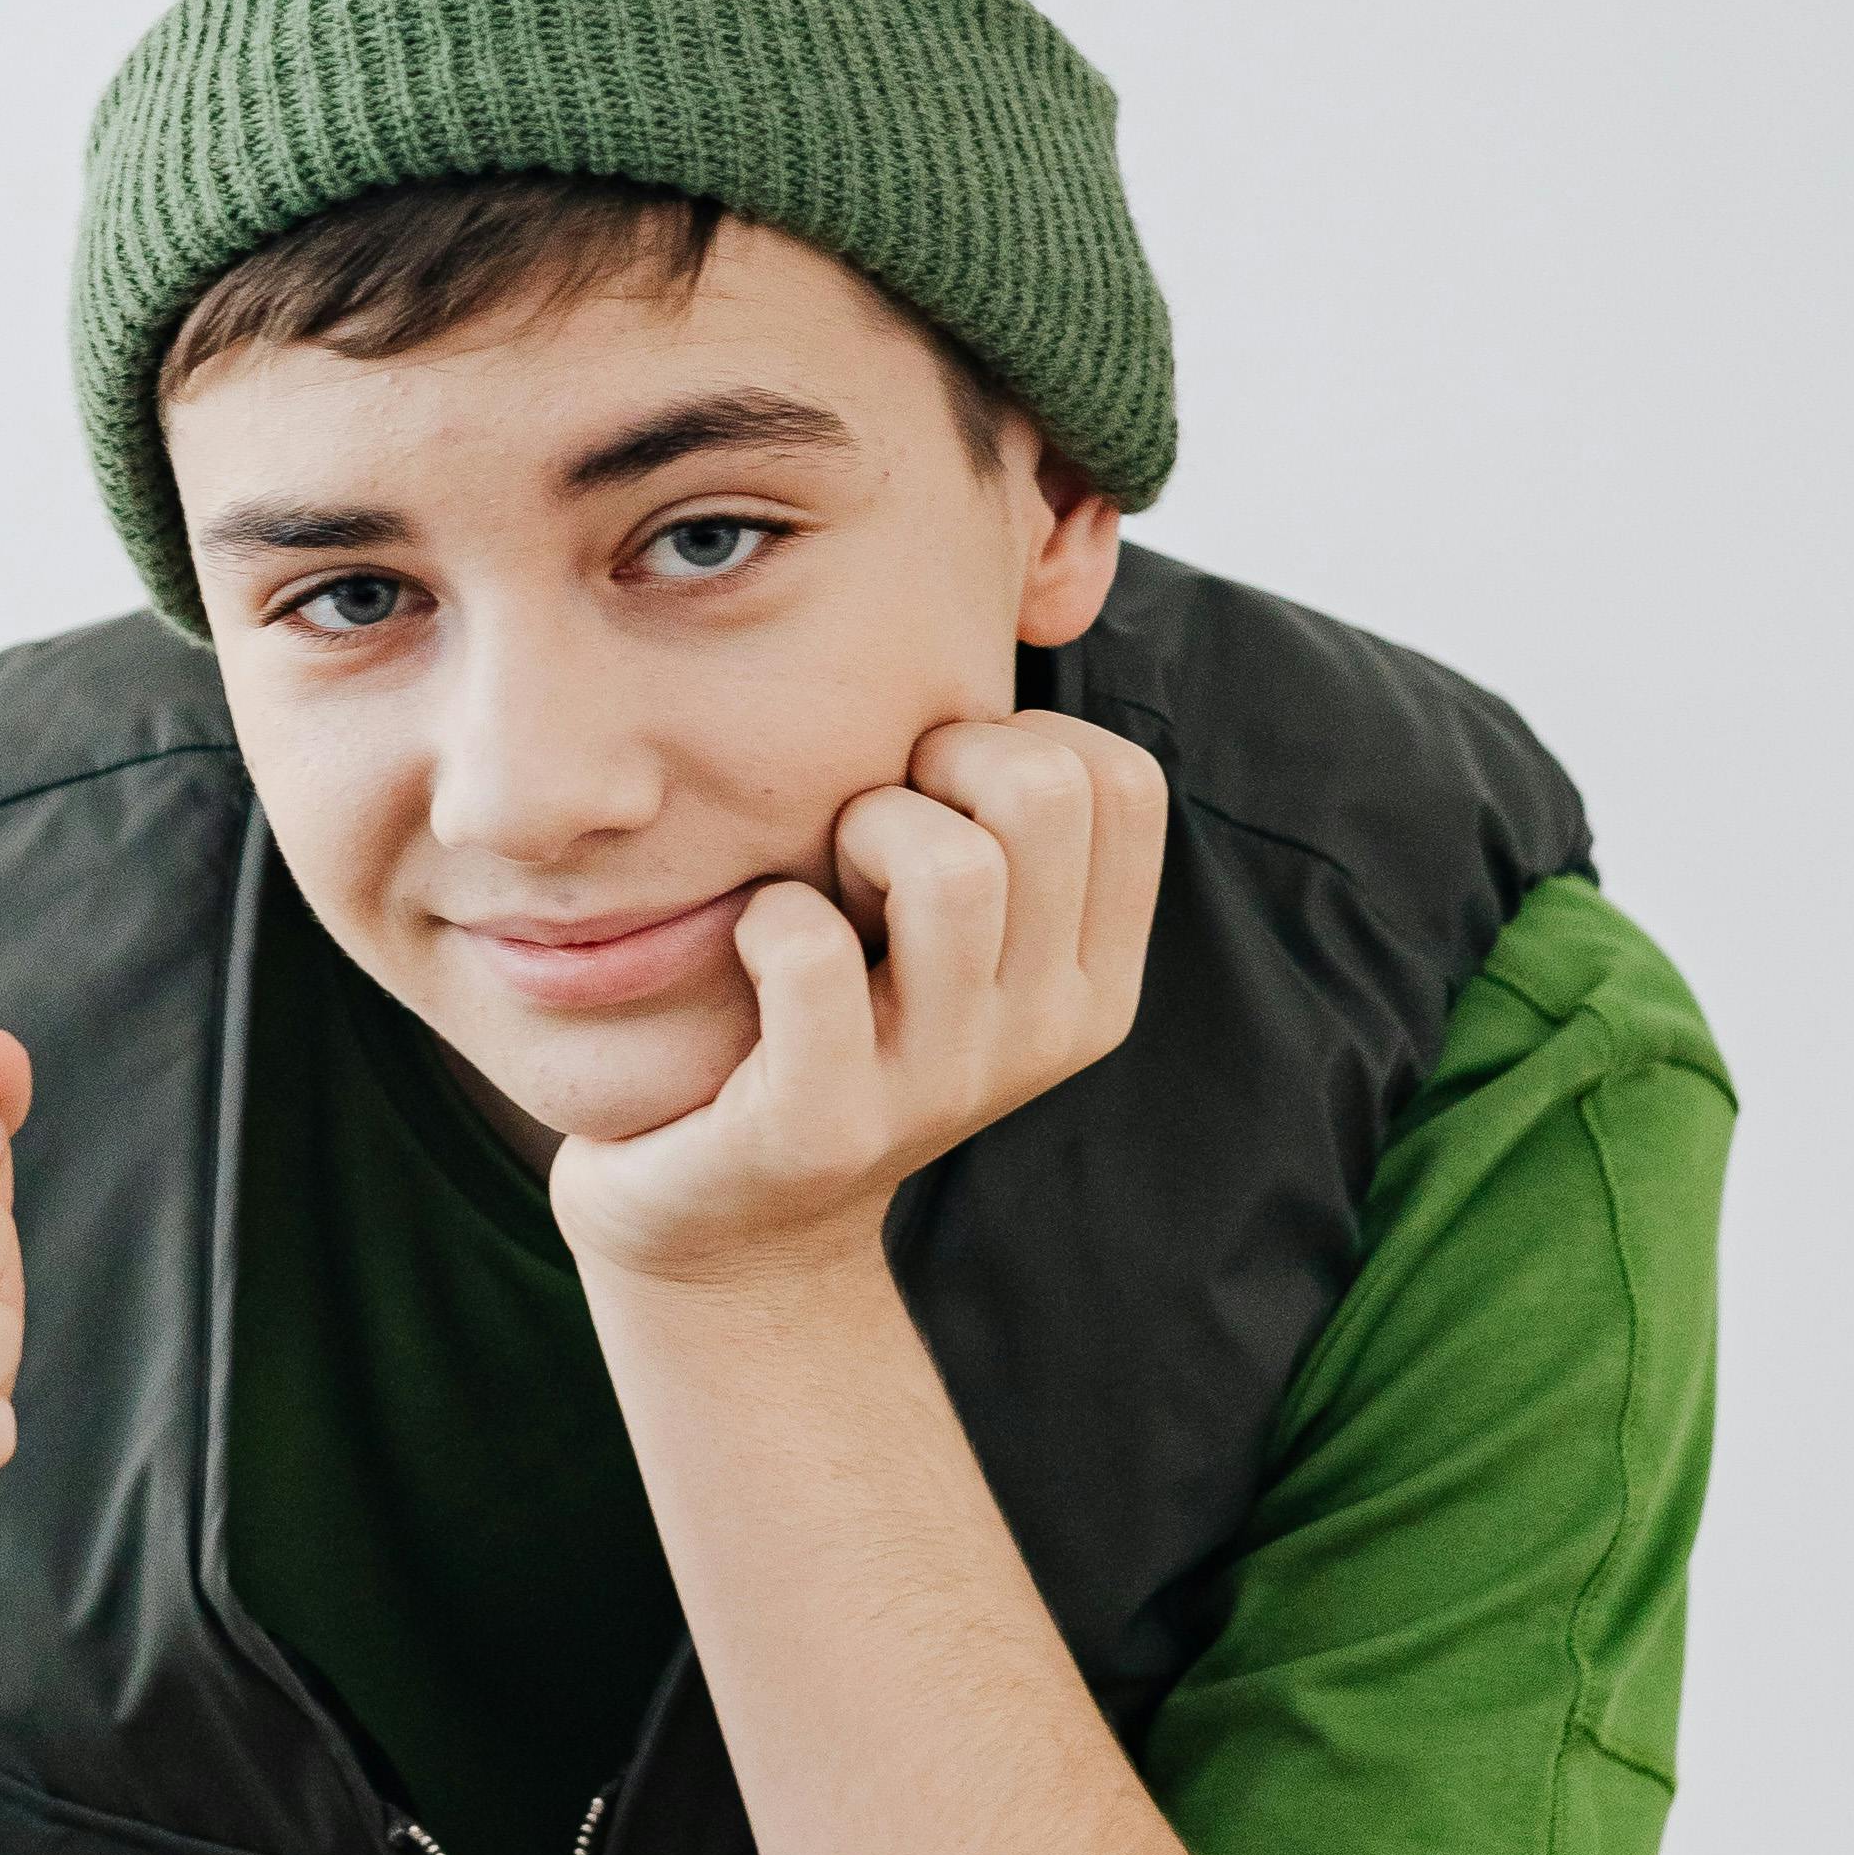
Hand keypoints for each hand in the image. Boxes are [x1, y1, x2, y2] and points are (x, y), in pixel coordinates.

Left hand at [551, 715, 1166, 1297]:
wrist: (731, 1224)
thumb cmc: (830, 1025)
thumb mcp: (947, 934)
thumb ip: (994, 820)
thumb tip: (1006, 630)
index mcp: (1095, 979)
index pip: (1123, 778)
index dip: (1016, 738)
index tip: (940, 795)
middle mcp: (1046, 1033)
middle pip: (1042, 791)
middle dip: (934, 764)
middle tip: (868, 826)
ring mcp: (945, 1086)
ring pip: (947, 863)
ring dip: (855, 831)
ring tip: (822, 886)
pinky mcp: (828, 1124)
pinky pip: (809, 949)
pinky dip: (764, 916)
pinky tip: (752, 946)